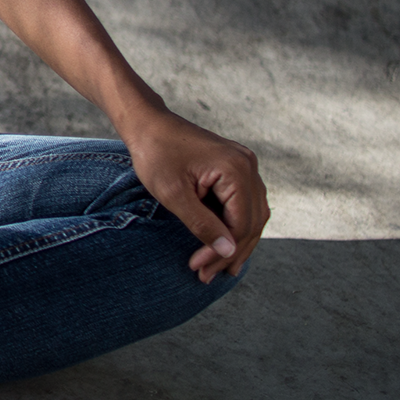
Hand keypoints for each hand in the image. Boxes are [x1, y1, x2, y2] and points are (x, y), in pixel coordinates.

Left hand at [120, 107, 268, 283]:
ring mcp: (244, 164)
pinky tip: (222, 244)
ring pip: (253, 214)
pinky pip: (244, 203)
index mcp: (236, 170)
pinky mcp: (235, 167)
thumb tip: (228, 252)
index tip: (199, 269)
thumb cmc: (155, 154)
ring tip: (219, 268)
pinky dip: (234, 224)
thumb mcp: (174, 194)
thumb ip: (202, 224)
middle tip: (208, 276)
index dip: (222, 251)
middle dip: (231, 252)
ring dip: (236, 242)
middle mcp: (248, 165)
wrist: (147, 123)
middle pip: (252, 221)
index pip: (241, 224)